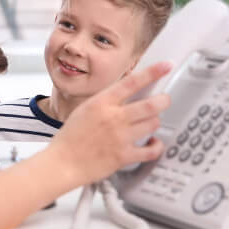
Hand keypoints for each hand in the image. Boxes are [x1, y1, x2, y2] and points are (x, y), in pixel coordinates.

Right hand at [49, 62, 171, 184]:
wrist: (63, 162)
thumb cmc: (71, 137)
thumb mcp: (85, 109)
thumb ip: (106, 101)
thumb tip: (127, 94)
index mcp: (102, 102)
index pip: (132, 82)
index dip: (153, 72)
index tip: (166, 66)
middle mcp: (113, 117)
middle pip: (151, 104)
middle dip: (163, 100)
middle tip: (165, 99)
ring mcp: (120, 137)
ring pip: (153, 124)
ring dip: (155, 122)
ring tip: (151, 122)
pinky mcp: (124, 156)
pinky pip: (151, 150)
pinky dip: (156, 146)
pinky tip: (153, 143)